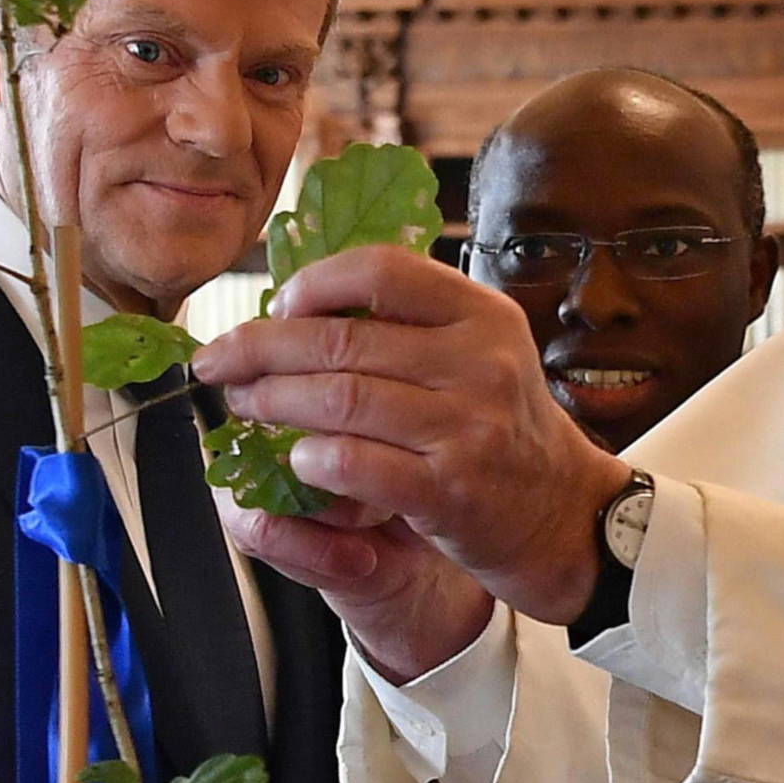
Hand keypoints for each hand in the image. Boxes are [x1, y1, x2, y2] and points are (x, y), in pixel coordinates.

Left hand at [196, 248, 634, 677]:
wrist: (562, 512)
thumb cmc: (501, 425)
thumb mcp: (478, 353)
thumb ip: (411, 323)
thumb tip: (301, 302)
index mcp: (481, 314)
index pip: (381, 270)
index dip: (313, 284)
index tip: (274, 308)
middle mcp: (480, 362)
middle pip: (342, 340)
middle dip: (262, 349)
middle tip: (221, 363)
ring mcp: (468, 427)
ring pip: (340, 400)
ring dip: (274, 401)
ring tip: (245, 405)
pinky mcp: (451, 490)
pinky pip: (357, 464)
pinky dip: (312, 459)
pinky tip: (295, 458)